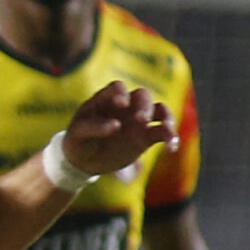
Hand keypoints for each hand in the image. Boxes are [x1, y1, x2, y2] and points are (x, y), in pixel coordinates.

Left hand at [58, 81, 175, 182]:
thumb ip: (93, 127)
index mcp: (106, 99)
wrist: (85, 161)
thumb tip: (116, 126)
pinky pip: (163, 132)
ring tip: (167, 132)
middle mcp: (126, 106)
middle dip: (144, 105)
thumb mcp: (77, 135)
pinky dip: (170, 137)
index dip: (121, 92)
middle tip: (140, 119)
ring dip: (166, 118)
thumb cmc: (78, 141)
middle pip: (142, 96)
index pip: (117, 87)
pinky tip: (171, 147)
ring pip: (159, 111)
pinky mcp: (146, 136)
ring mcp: (138, 120)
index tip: (121, 104)